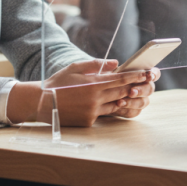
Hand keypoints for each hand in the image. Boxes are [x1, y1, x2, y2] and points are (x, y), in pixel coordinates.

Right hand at [41, 59, 158, 125]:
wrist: (41, 104)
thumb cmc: (58, 83)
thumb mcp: (75, 68)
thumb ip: (97, 64)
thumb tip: (115, 63)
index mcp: (93, 84)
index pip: (120, 79)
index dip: (134, 76)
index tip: (145, 73)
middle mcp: (96, 99)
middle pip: (121, 92)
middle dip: (134, 87)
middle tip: (145, 82)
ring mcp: (93, 112)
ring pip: (116, 104)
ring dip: (124, 98)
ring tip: (133, 92)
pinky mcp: (89, 121)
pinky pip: (104, 113)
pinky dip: (109, 107)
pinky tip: (114, 102)